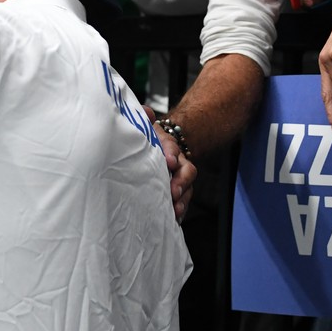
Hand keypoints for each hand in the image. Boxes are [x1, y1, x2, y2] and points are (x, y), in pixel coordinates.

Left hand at [146, 106, 194, 222]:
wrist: (157, 151)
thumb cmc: (149, 140)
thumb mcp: (146, 127)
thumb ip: (144, 118)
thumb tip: (146, 111)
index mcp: (168, 145)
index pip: (172, 147)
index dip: (171, 152)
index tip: (169, 161)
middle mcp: (178, 161)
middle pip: (187, 171)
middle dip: (181, 182)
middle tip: (174, 192)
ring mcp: (180, 177)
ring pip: (187, 187)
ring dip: (182, 199)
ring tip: (175, 210)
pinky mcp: (177, 191)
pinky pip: (183, 200)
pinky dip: (180, 209)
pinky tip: (174, 219)